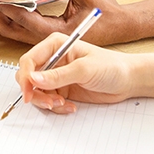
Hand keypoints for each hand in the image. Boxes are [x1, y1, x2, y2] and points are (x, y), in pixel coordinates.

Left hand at [0, 0, 132, 44]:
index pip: (23, 17)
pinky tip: (11, 4)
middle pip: (12, 29)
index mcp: (55, 30)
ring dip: (2, 17)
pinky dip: (14, 17)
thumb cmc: (108, 13)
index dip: (4, 6)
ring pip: (16, 31)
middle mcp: (48, 37)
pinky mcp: (50, 34)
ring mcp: (48, 37)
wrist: (122, 26)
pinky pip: (25, 28)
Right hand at [16, 34, 140, 113]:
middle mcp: (53, 59)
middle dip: (36, 93)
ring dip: (47, 102)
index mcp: (55, 45)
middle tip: (51, 103)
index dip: (25, 77)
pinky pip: (49, 101)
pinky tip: (71, 107)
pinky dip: (56, 107)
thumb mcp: (84, 69)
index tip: (29, 93)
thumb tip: (33, 79)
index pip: (29, 60)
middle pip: (29, 77)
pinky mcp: (62, 89)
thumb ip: (58, 75)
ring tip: (63, 105)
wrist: (128, 80)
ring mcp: (57, 75)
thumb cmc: (111, 66)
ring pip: (37, 92)